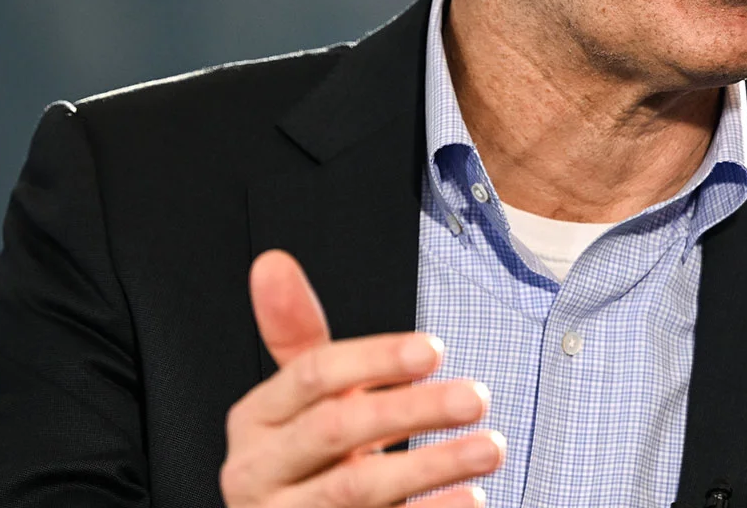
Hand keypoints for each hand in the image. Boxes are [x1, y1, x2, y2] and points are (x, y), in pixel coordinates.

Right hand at [219, 249, 503, 506]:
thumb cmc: (306, 457)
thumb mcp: (297, 399)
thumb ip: (294, 335)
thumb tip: (273, 262)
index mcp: (256, 420)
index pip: (312, 375)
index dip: (375, 358)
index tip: (435, 348)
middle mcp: (260, 472)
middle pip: (338, 429)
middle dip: (412, 410)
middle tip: (478, 397)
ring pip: (358, 489)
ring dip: (433, 465)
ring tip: (490, 447)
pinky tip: (470, 500)